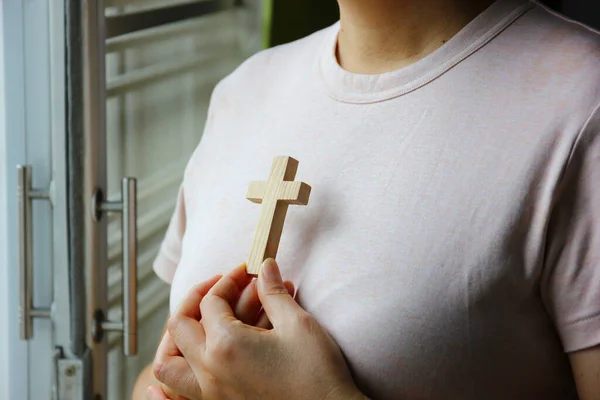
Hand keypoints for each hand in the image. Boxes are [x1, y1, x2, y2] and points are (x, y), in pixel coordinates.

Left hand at [147, 264, 293, 399]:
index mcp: (227, 345)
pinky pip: (180, 397)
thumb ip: (273, 293)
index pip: (212, 302)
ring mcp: (211, 394)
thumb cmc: (316, 374)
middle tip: (220, 289)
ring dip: (174, 341)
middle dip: (198, 299)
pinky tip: (155, 390)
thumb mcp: (297, 324)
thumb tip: (266, 267)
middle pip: (181, 326)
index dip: (230, 281)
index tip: (248, 273)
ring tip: (194, 326)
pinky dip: (164, 391)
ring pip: (168, 366)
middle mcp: (210, 371)